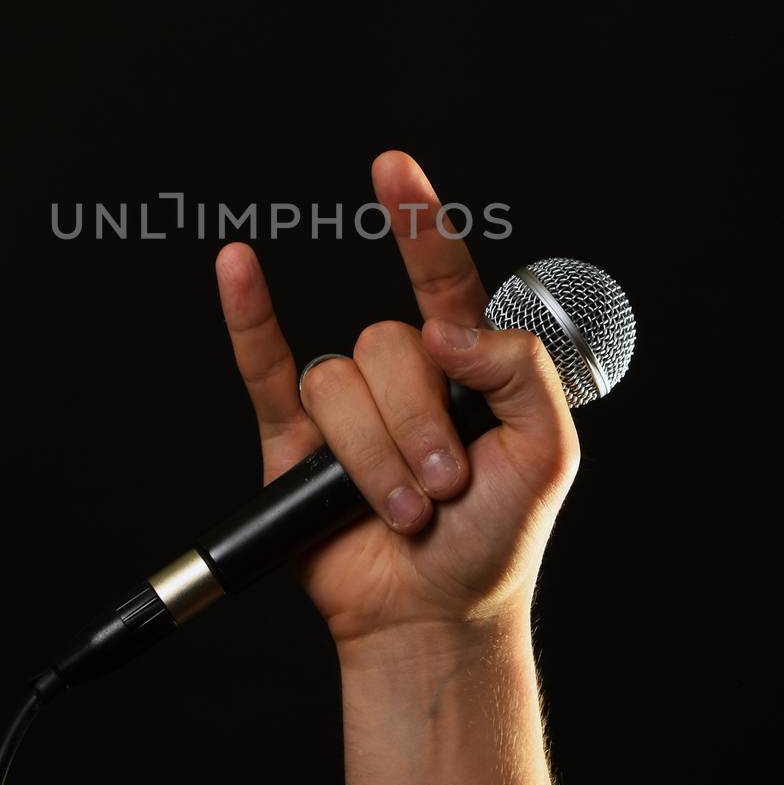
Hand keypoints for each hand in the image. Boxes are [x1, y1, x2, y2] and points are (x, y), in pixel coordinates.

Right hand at [214, 151, 579, 656]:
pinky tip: (237, 266)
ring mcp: (345, 406)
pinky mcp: (291, 440)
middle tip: (446, 487)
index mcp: (462, 364)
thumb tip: (444, 328)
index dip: (418, 222)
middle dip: (418, 426)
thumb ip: (520, 371)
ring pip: (339, 385)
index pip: (442, 278)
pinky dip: (247, 316)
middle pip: (386, 347)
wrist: (434, 614)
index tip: (394, 170)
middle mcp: (400, 374)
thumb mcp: (546, 452)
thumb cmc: (496, 537)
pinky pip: (264, 367)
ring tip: (406, 509)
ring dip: (375, 457)